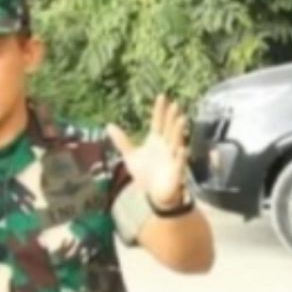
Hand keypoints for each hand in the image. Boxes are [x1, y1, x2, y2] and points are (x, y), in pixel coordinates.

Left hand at [107, 95, 188, 209]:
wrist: (153, 194)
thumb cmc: (145, 174)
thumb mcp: (130, 156)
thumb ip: (122, 141)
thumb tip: (109, 125)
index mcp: (156, 140)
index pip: (158, 122)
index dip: (160, 110)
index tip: (162, 96)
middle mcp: (166, 146)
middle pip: (169, 129)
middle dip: (172, 118)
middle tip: (175, 105)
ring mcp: (172, 157)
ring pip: (176, 142)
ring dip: (178, 132)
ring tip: (181, 119)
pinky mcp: (176, 171)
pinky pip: (179, 163)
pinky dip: (181, 156)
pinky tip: (182, 149)